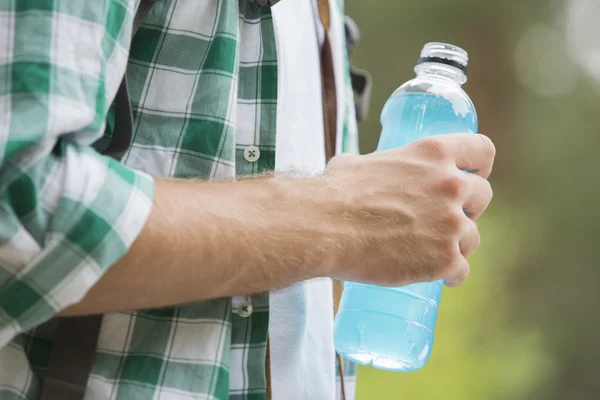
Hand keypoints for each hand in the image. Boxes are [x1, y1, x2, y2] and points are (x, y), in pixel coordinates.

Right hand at [321, 133, 494, 286]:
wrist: (324, 228)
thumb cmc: (334, 193)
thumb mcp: (359, 163)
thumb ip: (377, 165)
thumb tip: (363, 171)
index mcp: (433, 154)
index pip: (482, 150)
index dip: (479, 167)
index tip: (471, 178)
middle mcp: (450, 185)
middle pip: (483, 196)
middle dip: (467, 209)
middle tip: (445, 219)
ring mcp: (451, 224)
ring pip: (472, 237)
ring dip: (457, 244)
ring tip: (432, 251)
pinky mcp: (444, 259)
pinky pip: (461, 270)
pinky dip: (449, 274)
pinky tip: (438, 275)